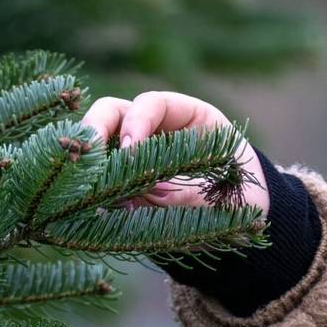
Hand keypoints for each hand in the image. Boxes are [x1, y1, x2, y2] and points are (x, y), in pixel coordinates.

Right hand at [81, 91, 269, 213]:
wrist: (241, 222)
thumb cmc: (237, 198)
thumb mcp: (221, 196)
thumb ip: (186, 194)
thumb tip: (144, 191)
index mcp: (189, 118)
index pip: (153, 104)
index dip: (136, 122)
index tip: (130, 150)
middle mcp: (155, 129)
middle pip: (112, 112)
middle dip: (96, 131)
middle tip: (88, 161)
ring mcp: (133, 153)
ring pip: (96, 143)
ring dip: (87, 163)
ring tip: (85, 189)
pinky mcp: (121, 182)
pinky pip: (97, 178)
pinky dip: (89, 189)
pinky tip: (91, 209)